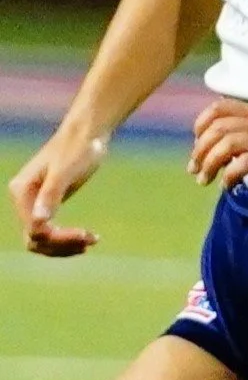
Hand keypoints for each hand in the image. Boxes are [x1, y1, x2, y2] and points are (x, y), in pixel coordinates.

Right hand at [8, 124, 107, 254]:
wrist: (87, 134)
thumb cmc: (78, 149)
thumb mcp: (66, 172)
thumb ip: (51, 196)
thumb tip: (38, 223)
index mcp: (22, 192)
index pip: (35, 230)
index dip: (59, 239)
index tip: (88, 235)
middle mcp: (23, 199)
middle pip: (35, 239)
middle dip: (62, 245)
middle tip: (91, 240)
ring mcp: (33, 203)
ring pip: (41, 239)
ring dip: (65, 246)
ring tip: (92, 241)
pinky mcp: (47, 203)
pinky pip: (50, 231)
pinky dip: (67, 238)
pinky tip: (89, 238)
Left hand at [189, 100, 247, 211]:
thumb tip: (218, 143)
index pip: (222, 107)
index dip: (201, 124)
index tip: (197, 146)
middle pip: (219, 126)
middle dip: (200, 149)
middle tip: (194, 169)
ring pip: (228, 142)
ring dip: (209, 163)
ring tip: (205, 180)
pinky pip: (245, 162)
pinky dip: (229, 174)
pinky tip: (228, 186)